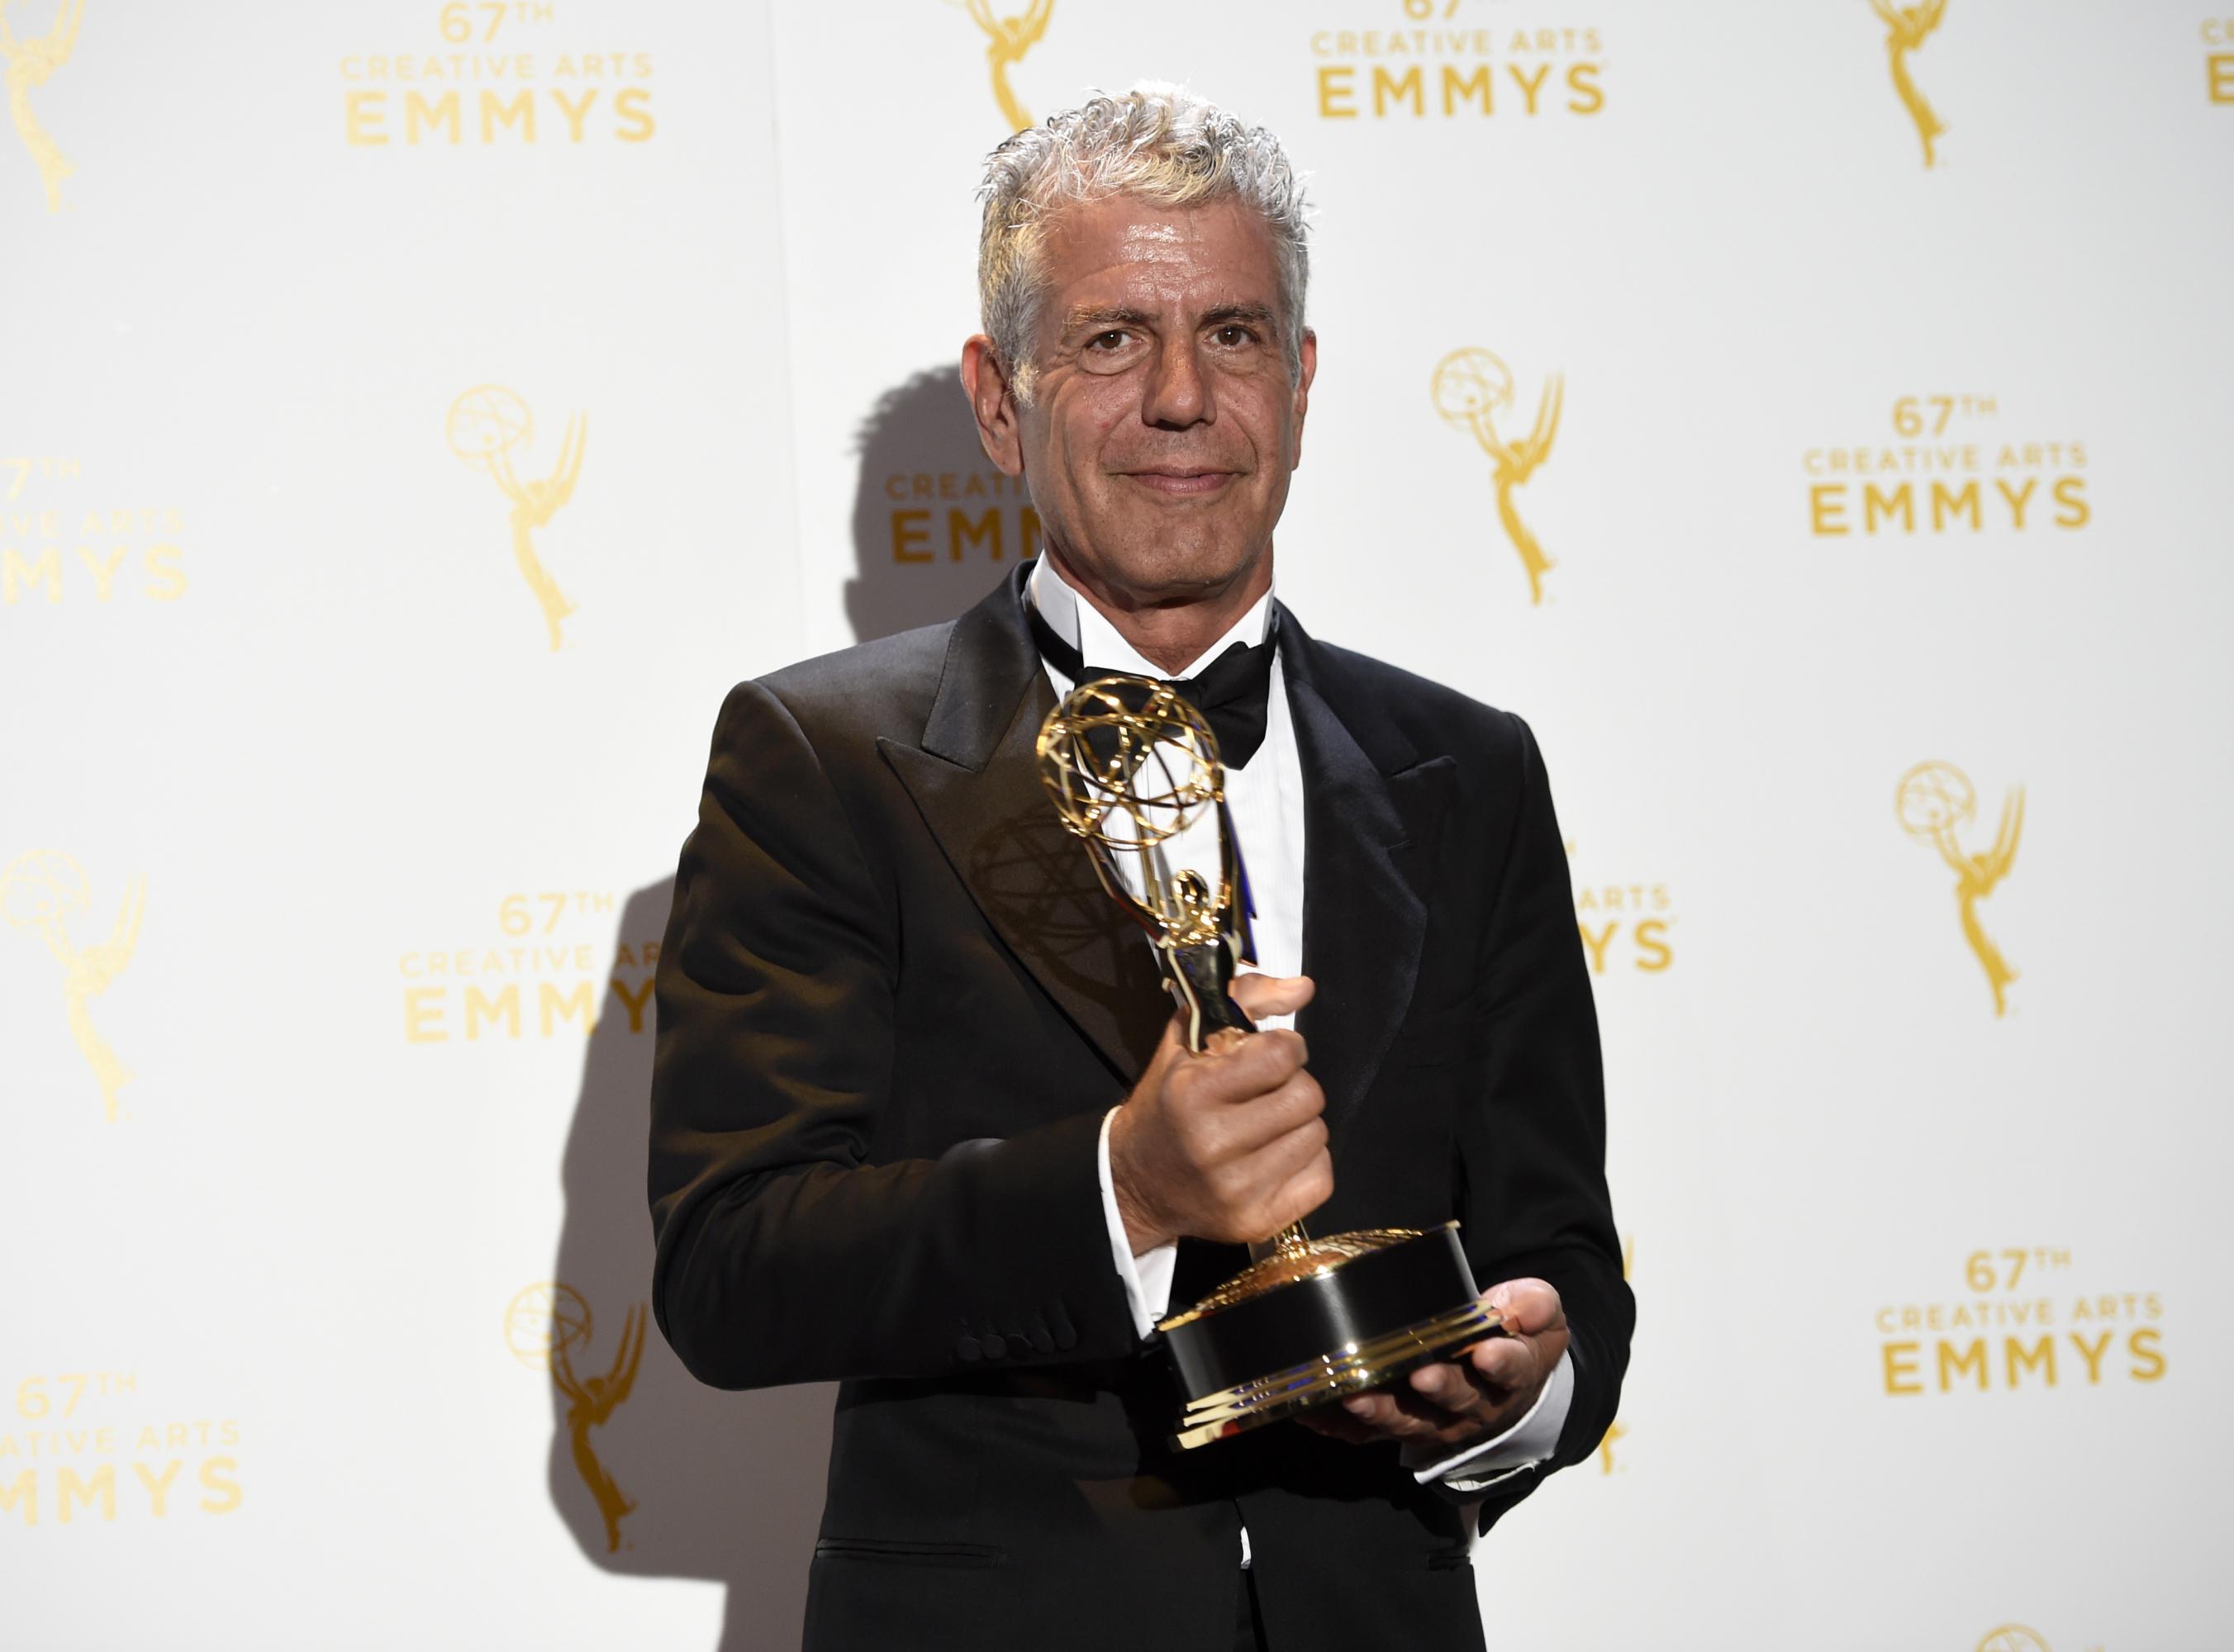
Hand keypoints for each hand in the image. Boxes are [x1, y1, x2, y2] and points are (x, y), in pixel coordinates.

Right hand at [1106, 973, 1329, 1253]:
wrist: (1133, 1182)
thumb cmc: (1166, 1101)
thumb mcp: (1187, 1039)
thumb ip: (1245, 997)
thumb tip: (1304, 988)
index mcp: (1195, 1092)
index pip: (1283, 1055)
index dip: (1285, 1048)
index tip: (1270, 1056)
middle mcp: (1215, 1144)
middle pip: (1308, 1097)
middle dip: (1293, 1087)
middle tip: (1266, 1094)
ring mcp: (1237, 1189)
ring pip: (1317, 1136)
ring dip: (1299, 1125)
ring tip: (1266, 1126)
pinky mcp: (1256, 1222)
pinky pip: (1321, 1178)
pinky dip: (1305, 1163)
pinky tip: (1274, 1157)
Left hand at [1296, 1278, 1567, 1457]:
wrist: (1498, 1379)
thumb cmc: (1513, 1339)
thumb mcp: (1538, 1317)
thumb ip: (1533, 1305)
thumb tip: (1520, 1305)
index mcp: (1511, 1374)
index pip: (1512, 1369)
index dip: (1502, 1363)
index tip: (1488, 1352)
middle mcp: (1471, 1406)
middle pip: (1454, 1400)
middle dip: (1437, 1388)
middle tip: (1420, 1376)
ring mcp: (1432, 1421)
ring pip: (1406, 1421)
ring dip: (1381, 1412)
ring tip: (1358, 1398)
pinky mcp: (1396, 1426)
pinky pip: (1364, 1432)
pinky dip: (1338, 1425)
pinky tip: (1313, 1413)